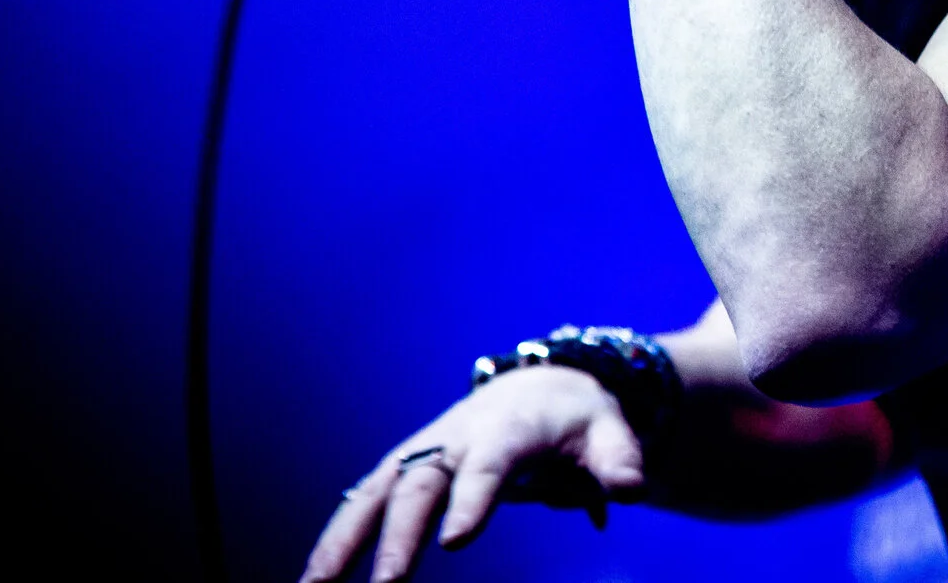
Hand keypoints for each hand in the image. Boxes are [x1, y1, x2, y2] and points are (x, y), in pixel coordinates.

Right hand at [299, 366, 645, 582]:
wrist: (542, 384)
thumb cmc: (577, 416)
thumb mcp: (609, 429)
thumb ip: (620, 458)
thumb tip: (633, 487)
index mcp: (509, 426)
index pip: (490, 464)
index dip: (474, 499)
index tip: (457, 540)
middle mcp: (457, 436)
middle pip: (422, 482)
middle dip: (401, 533)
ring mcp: (426, 449)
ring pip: (377, 491)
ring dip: (344, 538)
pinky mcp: (406, 466)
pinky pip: (365, 501)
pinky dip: (338, 535)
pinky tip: (314, 577)